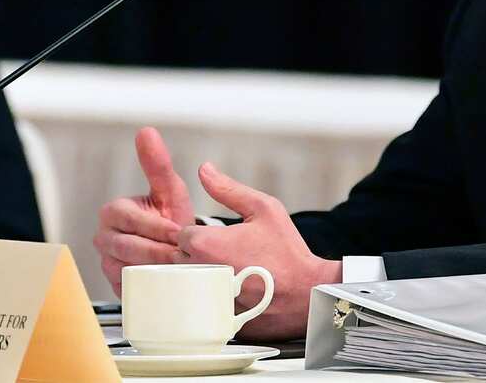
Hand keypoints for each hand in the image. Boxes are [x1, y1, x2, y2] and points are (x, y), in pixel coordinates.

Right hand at [94, 127, 195, 295]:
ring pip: (129, 270)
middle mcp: (105, 238)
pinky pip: (130, 291)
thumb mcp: (168, 189)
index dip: (157, 226)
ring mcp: (108, 264)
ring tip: (180, 270)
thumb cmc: (169, 217)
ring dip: (156, 272)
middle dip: (159, 252)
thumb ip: (157, 163)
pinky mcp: (116, 287)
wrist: (174, 249)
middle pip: (129, 248)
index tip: (179, 231)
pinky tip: (169, 286)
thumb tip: (146, 131)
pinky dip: (150, 289)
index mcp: (113, 212)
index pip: (131, 220)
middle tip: (183, 256)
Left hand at [176, 162, 340, 340]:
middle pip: (178, 257)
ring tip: (227, 272)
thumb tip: (204, 169)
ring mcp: (206, 297)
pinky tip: (230, 292)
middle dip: (195, 253)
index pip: (181, 233)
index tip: (217, 237)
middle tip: (222, 253)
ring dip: (199, 275)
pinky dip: (209, 297)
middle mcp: (200, 271)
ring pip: (187, 281)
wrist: (306, 292)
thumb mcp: (263, 209)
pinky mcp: (214, 315)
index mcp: (206, 243)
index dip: (198, 233)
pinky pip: (200, 303)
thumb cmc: (287, 251)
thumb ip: (228, 189)